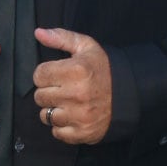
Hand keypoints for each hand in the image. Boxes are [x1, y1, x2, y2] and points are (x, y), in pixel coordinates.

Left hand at [33, 27, 112, 144]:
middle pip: (40, 96)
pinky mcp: (82, 133)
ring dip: (53, 109)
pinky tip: (72, 116)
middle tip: (62, 89)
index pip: (39, 75)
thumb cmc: (104, 69)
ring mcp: (80, 116)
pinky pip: (56, 132)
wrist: (129, 94)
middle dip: (48, 91)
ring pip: (45, 116)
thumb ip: (61, 38)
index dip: (45, 74)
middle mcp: (77, 94)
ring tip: (67, 103)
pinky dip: (61, 126)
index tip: (56, 75)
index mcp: (77, 71)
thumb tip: (38, 32)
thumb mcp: (86, 47)